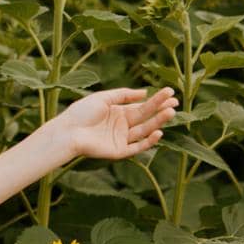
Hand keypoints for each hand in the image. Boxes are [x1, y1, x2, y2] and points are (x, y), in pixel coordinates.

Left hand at [51, 86, 177, 161]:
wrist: (68, 131)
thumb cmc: (81, 113)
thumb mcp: (103, 98)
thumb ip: (124, 95)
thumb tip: (145, 92)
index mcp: (118, 112)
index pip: (142, 106)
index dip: (156, 100)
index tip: (171, 93)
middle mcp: (122, 126)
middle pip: (146, 117)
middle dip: (161, 110)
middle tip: (176, 102)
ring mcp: (121, 139)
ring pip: (144, 130)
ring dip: (158, 122)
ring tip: (170, 112)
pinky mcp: (119, 151)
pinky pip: (137, 147)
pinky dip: (148, 141)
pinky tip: (158, 132)